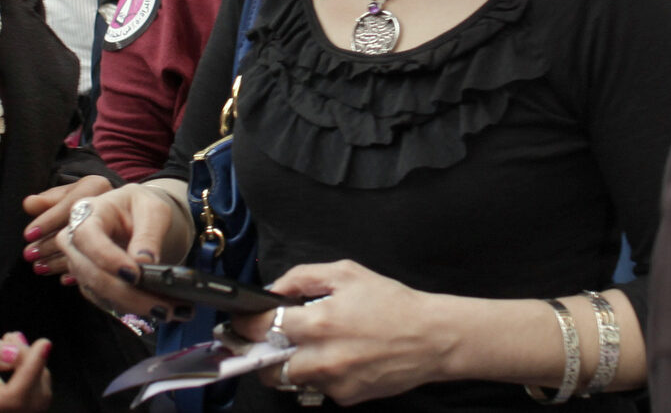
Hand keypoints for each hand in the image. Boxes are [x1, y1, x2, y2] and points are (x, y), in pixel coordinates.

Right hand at [0, 330, 50, 412]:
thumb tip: (14, 355)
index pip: (11, 398)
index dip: (31, 371)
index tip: (43, 344)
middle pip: (30, 400)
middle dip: (32, 363)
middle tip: (11, 337)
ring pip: (39, 396)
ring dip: (34, 364)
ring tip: (8, 341)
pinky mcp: (14, 409)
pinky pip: (38, 393)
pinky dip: (35, 369)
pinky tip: (15, 355)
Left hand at [22, 175, 114, 278]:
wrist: (126, 206)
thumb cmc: (89, 196)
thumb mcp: (70, 191)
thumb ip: (50, 199)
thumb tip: (28, 203)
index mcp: (96, 185)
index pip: (70, 205)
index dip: (48, 220)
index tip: (29, 234)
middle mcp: (110, 203)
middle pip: (77, 228)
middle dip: (50, 244)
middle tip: (30, 255)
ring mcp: (120, 226)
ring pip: (87, 247)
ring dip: (60, 260)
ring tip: (39, 267)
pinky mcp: (123, 246)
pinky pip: (99, 262)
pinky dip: (79, 272)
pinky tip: (63, 278)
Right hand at [54, 181, 192, 318]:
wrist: (138, 216)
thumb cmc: (142, 208)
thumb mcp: (153, 210)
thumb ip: (148, 233)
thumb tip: (144, 262)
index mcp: (89, 212)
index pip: (88, 236)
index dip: (107, 258)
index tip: (134, 275)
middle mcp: (76, 239)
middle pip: (90, 271)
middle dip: (126, 292)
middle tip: (162, 306)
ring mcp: (79, 263)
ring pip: (98, 290)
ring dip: (132, 304)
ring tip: (169, 310)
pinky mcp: (89, 281)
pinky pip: (105, 300)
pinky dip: (130, 307)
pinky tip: (158, 309)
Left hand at [236, 260, 450, 404]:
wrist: (431, 338)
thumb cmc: (392, 302)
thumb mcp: (347, 274)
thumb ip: (303, 277)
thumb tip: (274, 289)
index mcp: (319, 323)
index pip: (262, 328)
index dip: (246, 324)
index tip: (239, 322)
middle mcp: (321, 358)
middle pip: (268, 366)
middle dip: (263, 353)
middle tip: (269, 341)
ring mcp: (333, 382)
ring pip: (292, 380)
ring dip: (291, 365)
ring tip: (308, 348)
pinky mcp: (346, 397)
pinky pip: (319, 388)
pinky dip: (320, 375)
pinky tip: (338, 358)